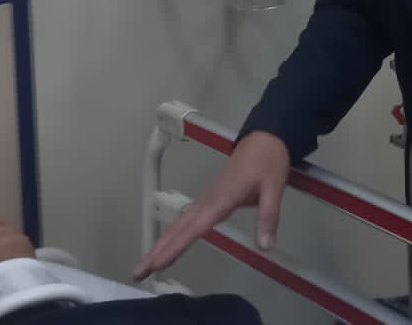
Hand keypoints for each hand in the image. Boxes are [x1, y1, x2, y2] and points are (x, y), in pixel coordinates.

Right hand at [132, 131, 291, 280]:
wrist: (264, 138)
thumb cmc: (268, 161)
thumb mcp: (274, 188)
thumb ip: (268, 217)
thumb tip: (265, 247)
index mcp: (221, 199)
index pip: (195, 228)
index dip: (175, 247)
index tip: (158, 264)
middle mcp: (208, 200)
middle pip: (178, 228)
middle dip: (157, 251)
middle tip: (138, 273)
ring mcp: (206, 199)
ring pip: (178, 224)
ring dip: (161, 244)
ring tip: (145, 266)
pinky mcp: (209, 198)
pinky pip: (186, 220)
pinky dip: (173, 235)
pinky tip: (168, 246)